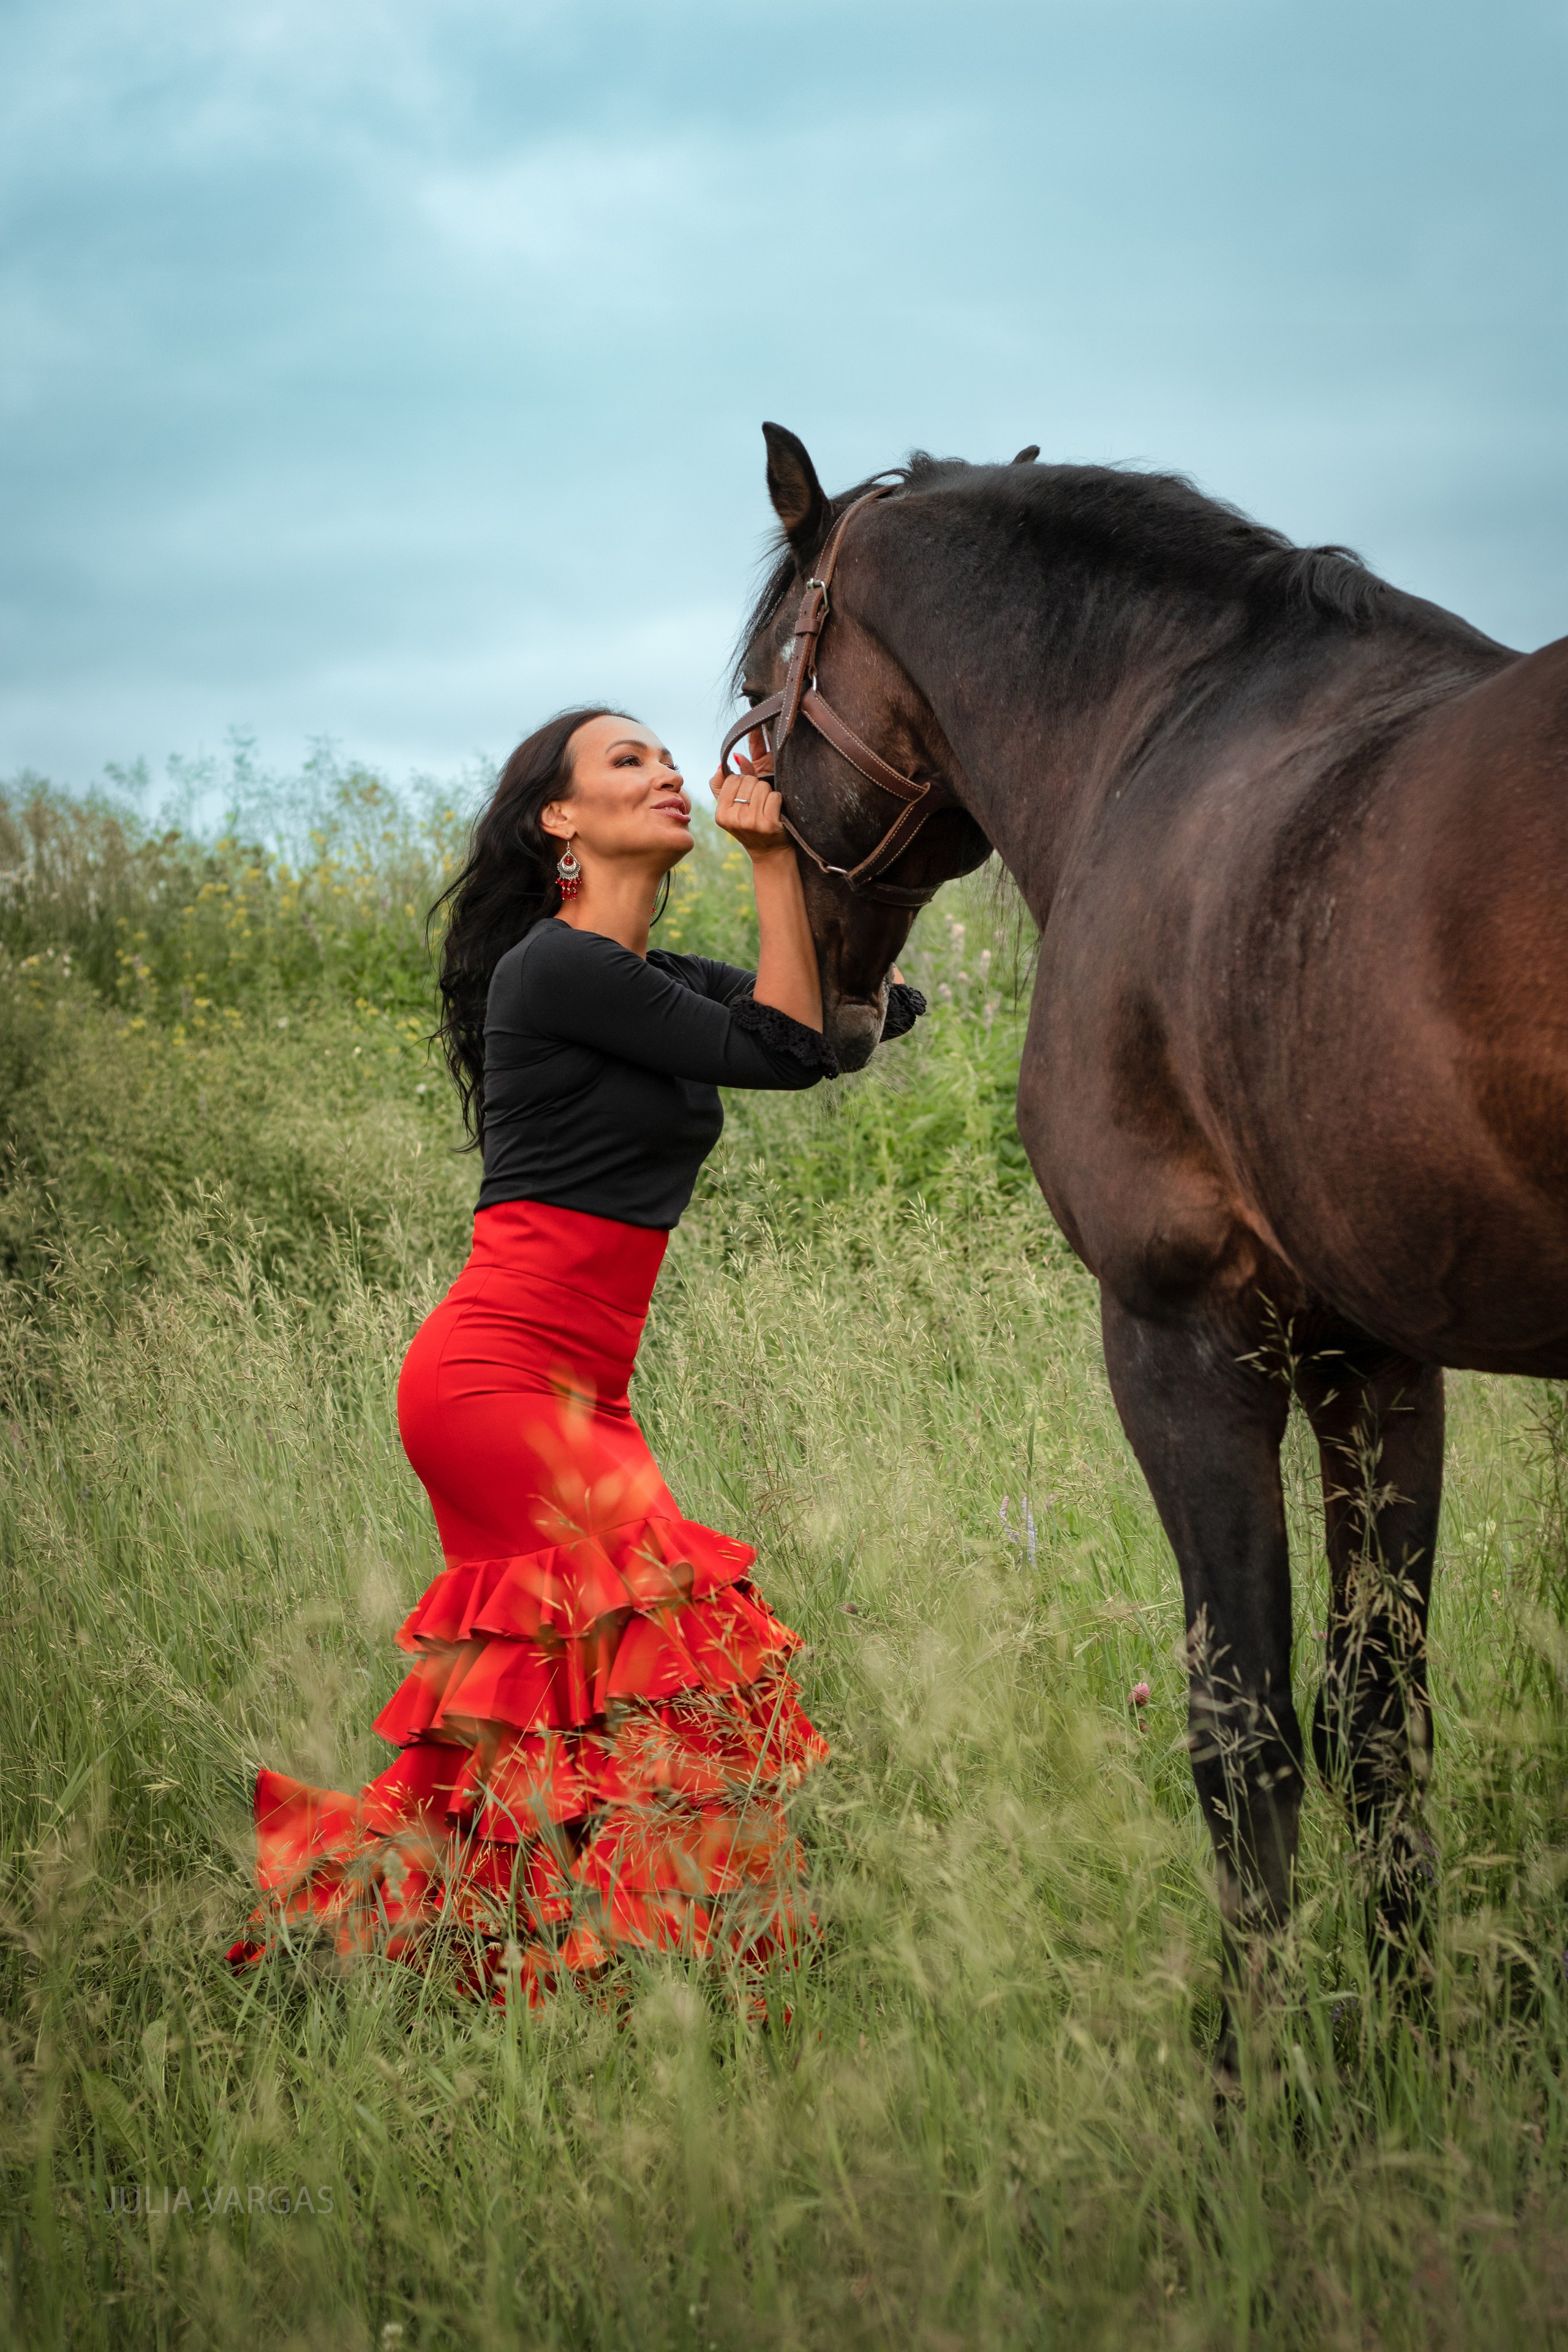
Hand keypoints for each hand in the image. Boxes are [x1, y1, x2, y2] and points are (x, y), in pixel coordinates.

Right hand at [711, 744, 790, 861]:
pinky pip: (775, 796)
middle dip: (756, 787)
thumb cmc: (749, 824)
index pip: (733, 779)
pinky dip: (777, 801)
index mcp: (721, 814)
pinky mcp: (769, 824)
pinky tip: (775, 812)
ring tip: (766, 808)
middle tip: (757, 805)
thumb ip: (724, 783)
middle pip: (749, 781)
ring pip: (762, 786)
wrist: (768, 851)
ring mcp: (752, 822)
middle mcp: (734, 819)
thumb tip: (725, 763)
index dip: (743, 783)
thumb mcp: (731, 808)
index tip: (745, 797)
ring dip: (768, 793)